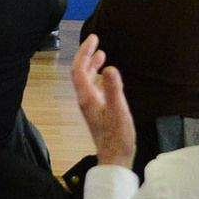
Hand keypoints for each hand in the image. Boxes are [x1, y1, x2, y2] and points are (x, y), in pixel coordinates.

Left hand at [70, 33, 135, 169]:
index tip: (94, 39)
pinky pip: (94, 88)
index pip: (80, 69)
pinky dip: (98, 77)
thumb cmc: (118, 137)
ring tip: (102, 54)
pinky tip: (107, 76)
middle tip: (96, 41)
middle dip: (86, 55)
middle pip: (80, 72)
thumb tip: (110, 68)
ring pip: (87, 80)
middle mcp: (85, 99)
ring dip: (92, 65)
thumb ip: (114, 89)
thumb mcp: (119, 111)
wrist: (115, 159)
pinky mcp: (97, 111)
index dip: (84, 52)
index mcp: (87, 97)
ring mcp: (90, 105)